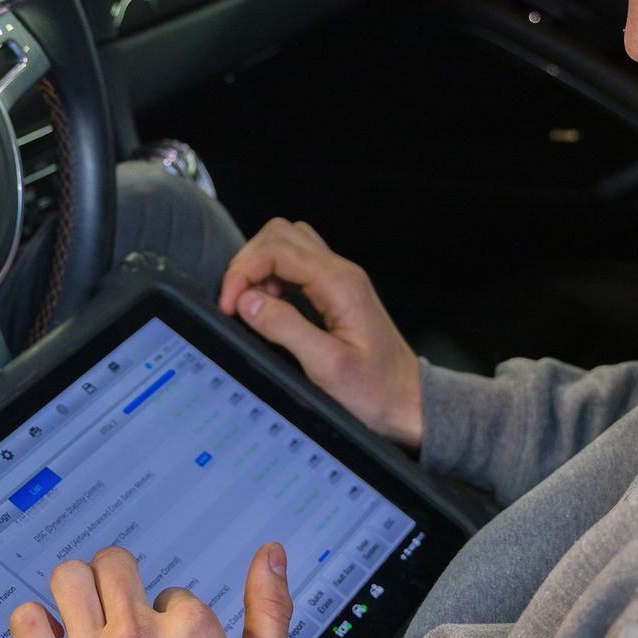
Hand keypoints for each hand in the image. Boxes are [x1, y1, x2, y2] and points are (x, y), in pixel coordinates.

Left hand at [9, 543, 293, 637]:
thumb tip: (271, 556)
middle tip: (119, 613)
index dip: (170, 619)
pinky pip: (26, 622)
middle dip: (119, 582)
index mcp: (189, 631)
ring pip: (69, 578)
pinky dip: (33, 623)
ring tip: (83, 617)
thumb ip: (271, 612)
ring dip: (76, 590)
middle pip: (114, 565)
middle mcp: (138, 635)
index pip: (171, 592)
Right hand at [218, 219, 423, 448]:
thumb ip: (285, 328)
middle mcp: (342, 273)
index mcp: (341, 284)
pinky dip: (273, 279)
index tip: (230, 304)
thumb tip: (247, 301)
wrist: (407, 402)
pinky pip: (296, 266)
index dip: (244, 272)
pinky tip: (269, 308)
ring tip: (251, 305)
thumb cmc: (376, 391)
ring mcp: (340, 280)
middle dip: (249, 263)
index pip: (278, 249)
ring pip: (288, 245)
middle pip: (281, 235)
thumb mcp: (326, 366)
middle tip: (236, 302)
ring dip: (260, 268)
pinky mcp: (335, 292)